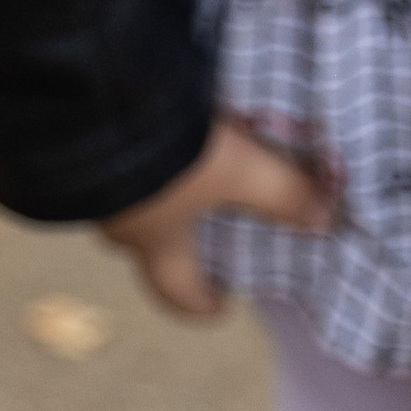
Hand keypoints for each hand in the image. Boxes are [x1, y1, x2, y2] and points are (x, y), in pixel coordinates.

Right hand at [97, 111, 333, 321]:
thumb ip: (284, 194)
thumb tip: (327, 221)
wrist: (96, 105)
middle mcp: (120, 223)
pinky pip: (116, 162)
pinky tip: (158, 127)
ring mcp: (94, 185)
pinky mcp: (83, 145)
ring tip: (187, 163)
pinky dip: (140, 154)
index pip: (176, 292)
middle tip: (211, 223)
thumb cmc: (171, 157)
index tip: (222, 305)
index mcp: (157, 245)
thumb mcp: (241, 171)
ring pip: (133, 201)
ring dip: (159, 189)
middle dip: (181, 238)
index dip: (200, 303)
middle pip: (152, 245)